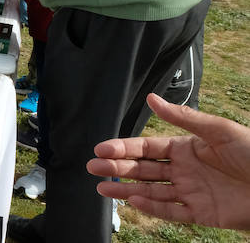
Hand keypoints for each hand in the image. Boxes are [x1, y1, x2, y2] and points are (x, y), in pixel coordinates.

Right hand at [86, 93, 249, 229]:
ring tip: (102, 188)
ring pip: (150, 191)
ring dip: (125, 189)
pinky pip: (171, 210)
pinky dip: (151, 207)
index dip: (124, 147)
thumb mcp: (219, 130)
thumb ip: (183, 117)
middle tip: (93, 167)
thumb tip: (152, 99)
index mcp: (186, 148)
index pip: (147, 148)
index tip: (103, 148)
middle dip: (117, 168)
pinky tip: (133, 200)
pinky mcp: (200, 213)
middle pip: (143, 169)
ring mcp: (190, 192)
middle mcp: (184, 170)